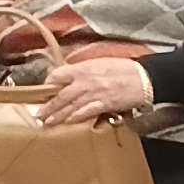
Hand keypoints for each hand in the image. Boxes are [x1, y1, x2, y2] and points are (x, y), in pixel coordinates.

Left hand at [35, 57, 154, 126]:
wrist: (145, 78)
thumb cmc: (126, 69)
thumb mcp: (102, 62)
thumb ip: (85, 68)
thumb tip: (73, 74)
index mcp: (83, 69)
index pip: (58, 75)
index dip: (49, 83)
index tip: (45, 90)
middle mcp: (84, 82)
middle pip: (60, 95)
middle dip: (48, 106)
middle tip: (38, 114)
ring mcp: (93, 95)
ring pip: (69, 106)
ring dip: (57, 115)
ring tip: (48, 122)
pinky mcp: (103, 105)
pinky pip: (85, 113)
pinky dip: (75, 118)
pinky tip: (68, 122)